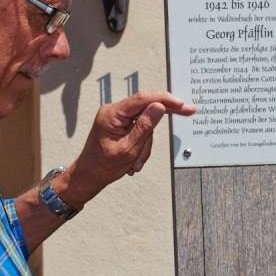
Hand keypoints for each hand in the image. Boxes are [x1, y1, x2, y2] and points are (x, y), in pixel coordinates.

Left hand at [57, 91, 194, 207]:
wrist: (88, 176)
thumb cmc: (103, 166)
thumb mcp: (128, 149)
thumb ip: (145, 127)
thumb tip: (159, 107)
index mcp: (112, 114)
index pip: (143, 99)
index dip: (165, 99)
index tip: (182, 104)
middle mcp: (114, 111)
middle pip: (146, 107)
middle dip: (161, 120)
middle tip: (188, 112)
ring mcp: (116, 117)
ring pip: (145, 123)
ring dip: (146, 144)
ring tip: (136, 163)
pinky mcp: (120, 124)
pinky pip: (139, 129)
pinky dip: (142, 145)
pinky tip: (134, 160)